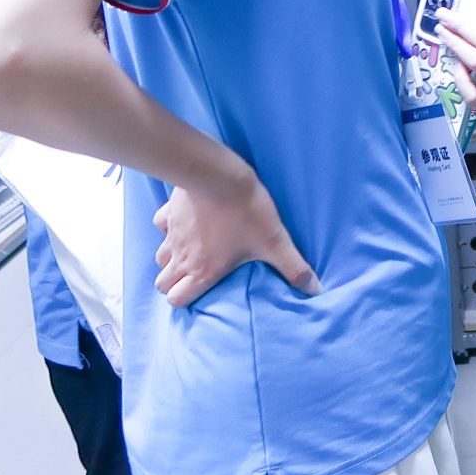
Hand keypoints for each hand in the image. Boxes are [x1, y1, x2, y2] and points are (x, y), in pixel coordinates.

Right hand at [154, 164, 319, 307]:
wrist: (220, 174)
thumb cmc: (247, 211)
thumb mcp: (274, 242)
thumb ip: (293, 268)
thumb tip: (315, 289)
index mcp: (202, 271)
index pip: (177, 300)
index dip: (185, 300)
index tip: (201, 294)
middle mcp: (181, 257)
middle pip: (163, 283)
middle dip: (175, 283)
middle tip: (196, 274)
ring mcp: (171, 235)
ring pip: (160, 257)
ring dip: (172, 258)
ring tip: (192, 251)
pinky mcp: (168, 212)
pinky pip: (161, 225)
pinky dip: (170, 227)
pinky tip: (187, 220)